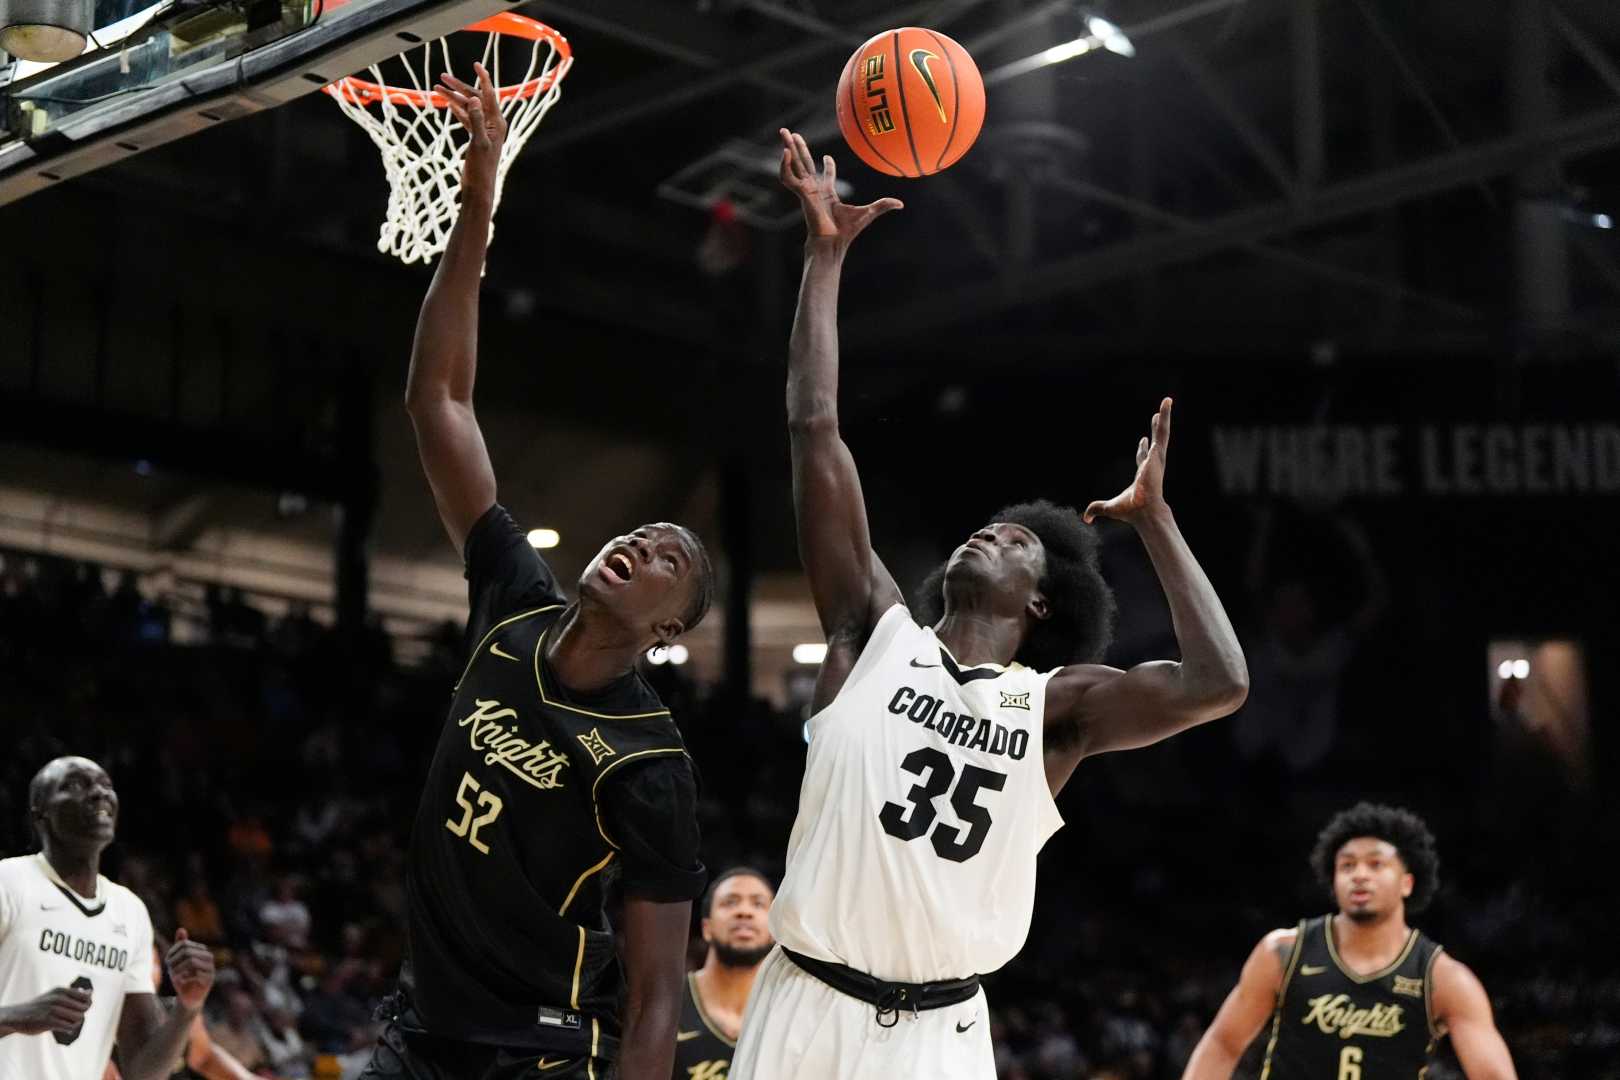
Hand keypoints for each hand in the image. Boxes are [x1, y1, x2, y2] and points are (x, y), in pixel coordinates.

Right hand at [0, 985, 91, 1034]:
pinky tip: (65, 1029)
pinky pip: (69, 1026)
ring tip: (67, 1024)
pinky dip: (69, 1029)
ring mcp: (53, 1009)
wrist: (17, 1016)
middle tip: (71, 1018)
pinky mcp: (48, 1021)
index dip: (86, 1005)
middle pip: (84, 1008)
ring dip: (75, 1023)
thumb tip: (91, 992)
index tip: (79, 1010)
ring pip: (78, 1017)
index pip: (86, 997)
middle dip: (81, 1014)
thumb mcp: (54, 996)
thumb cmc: (40, 1006)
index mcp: (61, 991)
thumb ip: (72, 994)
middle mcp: (58, 998)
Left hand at [166, 928, 214, 1009]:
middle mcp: (208, 958)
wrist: (188, 998)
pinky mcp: (209, 980)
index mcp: (201, 951)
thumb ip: (180, 946)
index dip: (173, 952)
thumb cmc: (183, 978)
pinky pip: (195, 974)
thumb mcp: (178, 962)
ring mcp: (210, 969)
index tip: (167, 962)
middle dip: (175, 961)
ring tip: (174, 976)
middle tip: (169, 970)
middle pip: (188, 952)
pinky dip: (184, 978)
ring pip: (192, 962)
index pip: (185, 944)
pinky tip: (180, 981)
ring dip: (179, 969)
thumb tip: (181, 929)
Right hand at [438, 63, 505, 197]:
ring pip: (468, 108)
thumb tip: (474, 99)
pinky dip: (458, 110)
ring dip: (454, 98)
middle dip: (459, 87)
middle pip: (475, 98)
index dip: (483, 78)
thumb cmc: (481, 168)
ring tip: (437, 89)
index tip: (476, 64)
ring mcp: (485, 130)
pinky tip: (448, 104)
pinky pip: (467, 119)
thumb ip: (476, 120)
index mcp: (497, 122)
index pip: (489, 95)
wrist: (479, 186)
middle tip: (442, 77)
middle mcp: (493, 124)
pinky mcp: (477, 137)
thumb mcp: (478, 142)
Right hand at [778, 129, 901, 245]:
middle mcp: (815, 190)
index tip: (827, 157)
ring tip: (784, 131)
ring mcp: (807, 190)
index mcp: (828, 193)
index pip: (826, 177)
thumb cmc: (847, 232)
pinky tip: (786, 151)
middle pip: (805, 164)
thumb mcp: (869, 213)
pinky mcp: (802, 193)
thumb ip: (883, 206)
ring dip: (788, 148)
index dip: (827, 166)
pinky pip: (789, 177)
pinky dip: (785, 164)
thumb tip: (901, 204)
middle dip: (799, 148)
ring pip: (795, 164)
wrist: (833, 242)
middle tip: (792, 133)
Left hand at [1085, 397, 1172, 524]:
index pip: (1144, 458)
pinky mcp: (1159, 454)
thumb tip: (1085, 518)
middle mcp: (1153, 464)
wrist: (1144, 511)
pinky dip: (1164, 417)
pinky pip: (1163, 432)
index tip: (1143, 440)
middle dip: (1156, 428)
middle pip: (1156, 441)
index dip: (1143, 449)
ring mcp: (1158, 458)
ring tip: (1167, 401)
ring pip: (1163, 433)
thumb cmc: (1131, 512)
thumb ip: (1096, 509)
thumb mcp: (1109, 508)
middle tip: (1157, 415)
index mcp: (1144, 474)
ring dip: (1165, 416)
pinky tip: (1164, 405)